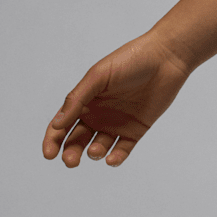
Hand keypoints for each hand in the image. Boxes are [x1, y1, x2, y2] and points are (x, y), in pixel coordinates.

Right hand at [43, 31, 191, 167]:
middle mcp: (99, 114)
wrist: (166, 56)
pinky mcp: (136, 129)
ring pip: (98, 148)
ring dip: (93, 153)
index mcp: (86, 100)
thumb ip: (77, 98)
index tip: (49, 154)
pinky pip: (122, 150)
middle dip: (70, 153)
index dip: (52, 140)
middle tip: (71, 160)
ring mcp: (117, 123)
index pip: (62, 125)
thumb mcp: (99, 75)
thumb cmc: (131, 60)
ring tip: (96, 150)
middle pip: (77, 141)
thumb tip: (57, 124)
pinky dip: (115, 158)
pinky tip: (112, 159)